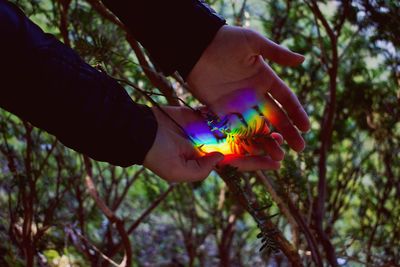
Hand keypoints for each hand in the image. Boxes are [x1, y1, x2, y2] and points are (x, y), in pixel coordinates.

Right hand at [143, 106, 282, 181]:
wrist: (143, 133)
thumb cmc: (158, 156)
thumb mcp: (179, 172)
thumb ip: (202, 169)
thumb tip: (222, 158)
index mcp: (209, 161)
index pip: (239, 163)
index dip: (259, 163)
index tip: (278, 163)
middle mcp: (213, 146)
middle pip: (243, 146)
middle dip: (261, 145)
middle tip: (281, 142)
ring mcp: (209, 130)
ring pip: (237, 129)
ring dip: (254, 129)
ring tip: (273, 126)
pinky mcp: (203, 115)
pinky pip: (223, 114)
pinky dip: (238, 114)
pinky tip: (255, 109)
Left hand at [187, 25, 309, 151]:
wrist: (197, 46)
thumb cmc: (226, 40)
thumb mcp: (253, 42)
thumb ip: (277, 53)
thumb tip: (303, 59)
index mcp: (265, 79)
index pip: (285, 99)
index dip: (296, 113)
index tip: (306, 128)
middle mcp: (254, 94)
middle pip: (275, 116)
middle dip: (288, 132)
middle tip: (300, 148)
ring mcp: (238, 104)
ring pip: (257, 126)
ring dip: (269, 140)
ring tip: (280, 156)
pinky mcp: (221, 111)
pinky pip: (236, 128)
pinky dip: (245, 139)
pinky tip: (254, 152)